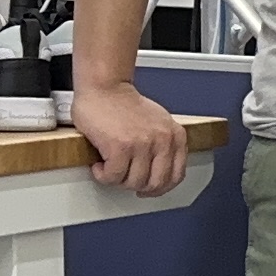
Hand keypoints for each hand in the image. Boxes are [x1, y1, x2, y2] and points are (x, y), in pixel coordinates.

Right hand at [70, 77, 186, 195]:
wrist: (104, 86)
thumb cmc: (125, 104)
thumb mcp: (158, 123)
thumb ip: (164, 145)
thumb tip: (160, 173)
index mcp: (175, 136)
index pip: (176, 176)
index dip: (160, 188)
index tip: (148, 189)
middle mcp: (162, 140)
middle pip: (154, 184)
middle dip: (136, 185)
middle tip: (124, 177)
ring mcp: (142, 144)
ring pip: (133, 182)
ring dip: (117, 180)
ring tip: (110, 168)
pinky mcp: (120, 147)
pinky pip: (113, 176)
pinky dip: (103, 175)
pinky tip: (99, 165)